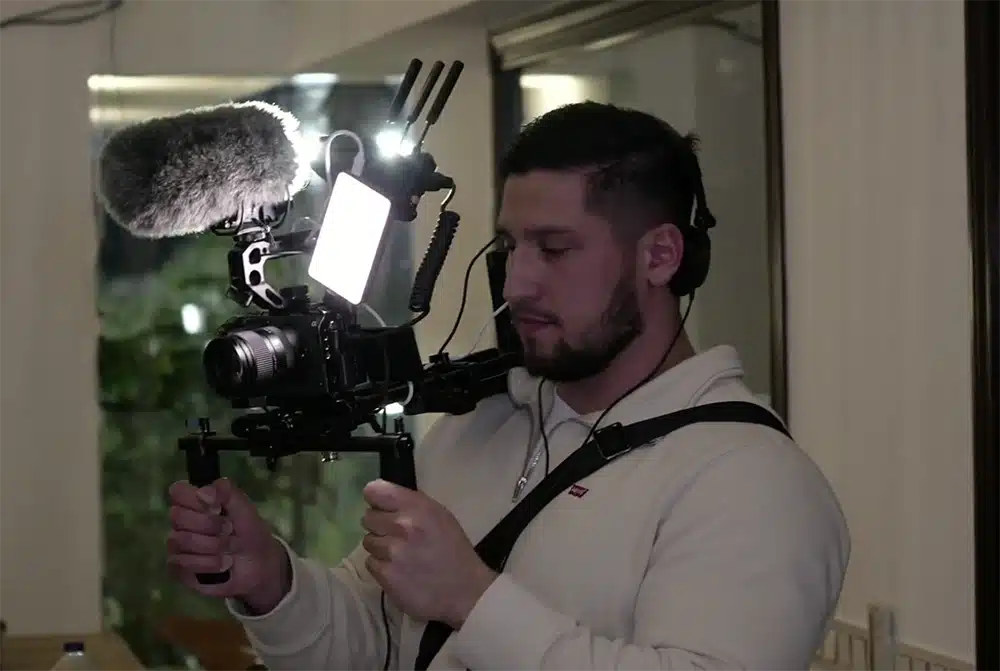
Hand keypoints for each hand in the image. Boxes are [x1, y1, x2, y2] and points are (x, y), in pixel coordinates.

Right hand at [167, 478, 288, 612]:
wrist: (259, 565)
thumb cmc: (250, 533)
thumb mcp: (245, 508)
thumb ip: (226, 492)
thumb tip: (202, 491)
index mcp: (196, 503)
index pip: (178, 492)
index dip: (194, 499)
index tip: (216, 508)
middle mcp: (182, 523)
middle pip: (178, 516)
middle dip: (210, 525)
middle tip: (229, 530)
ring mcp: (178, 546)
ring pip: (181, 540)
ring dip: (213, 546)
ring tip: (230, 550)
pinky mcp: (178, 569)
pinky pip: (182, 563)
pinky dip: (209, 564)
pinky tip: (222, 564)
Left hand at [361, 480, 496, 628]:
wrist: (465, 590)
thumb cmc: (453, 550)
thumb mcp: (440, 516)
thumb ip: (411, 505)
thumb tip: (383, 500)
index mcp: (417, 507)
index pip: (375, 491)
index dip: (376, 500)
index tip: (382, 508)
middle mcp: (402, 525)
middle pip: (368, 518)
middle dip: (379, 526)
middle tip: (396, 536)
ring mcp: (392, 551)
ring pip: (368, 541)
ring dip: (380, 548)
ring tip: (400, 556)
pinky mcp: (386, 575)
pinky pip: (371, 563)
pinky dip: (381, 567)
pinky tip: (398, 571)